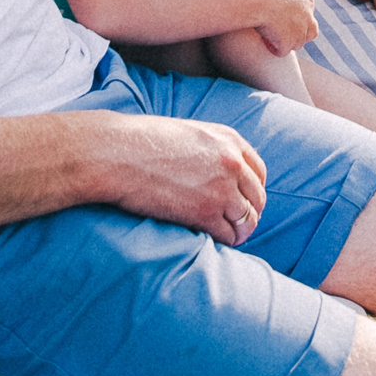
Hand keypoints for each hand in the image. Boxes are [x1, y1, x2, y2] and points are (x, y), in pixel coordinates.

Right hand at [99, 114, 269, 244]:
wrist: (116, 153)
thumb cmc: (141, 140)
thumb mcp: (187, 133)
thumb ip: (210, 148)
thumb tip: (214, 169)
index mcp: (228, 139)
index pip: (259, 171)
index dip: (253, 190)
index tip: (244, 200)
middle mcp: (232, 163)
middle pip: (257, 198)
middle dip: (249, 213)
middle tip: (237, 224)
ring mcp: (221, 189)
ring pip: (247, 220)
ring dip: (239, 231)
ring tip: (228, 236)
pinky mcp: (205, 214)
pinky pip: (228, 236)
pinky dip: (224, 242)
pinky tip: (214, 240)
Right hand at [249, 0, 318, 57]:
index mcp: (308, 2)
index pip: (309, 17)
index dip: (297, 21)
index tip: (283, 20)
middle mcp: (308, 17)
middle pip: (310, 34)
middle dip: (298, 36)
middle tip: (282, 34)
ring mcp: (300, 32)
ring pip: (295, 44)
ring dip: (284, 42)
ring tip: (269, 35)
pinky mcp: (289, 43)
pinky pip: (282, 52)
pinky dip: (274, 49)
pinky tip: (264, 41)